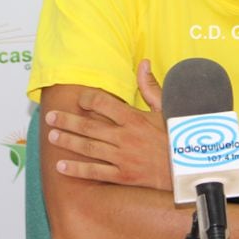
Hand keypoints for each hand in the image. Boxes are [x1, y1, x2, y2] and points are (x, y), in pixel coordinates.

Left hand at [45, 60, 170, 189]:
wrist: (189, 168)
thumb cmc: (178, 136)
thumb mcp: (167, 108)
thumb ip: (150, 86)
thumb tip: (143, 62)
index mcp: (134, 118)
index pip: (102, 103)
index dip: (87, 100)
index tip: (80, 100)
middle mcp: (125, 137)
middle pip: (89, 127)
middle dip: (67, 121)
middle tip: (50, 118)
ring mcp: (123, 158)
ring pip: (88, 148)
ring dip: (67, 142)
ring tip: (52, 137)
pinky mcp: (123, 176)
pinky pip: (95, 172)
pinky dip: (76, 170)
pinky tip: (61, 166)